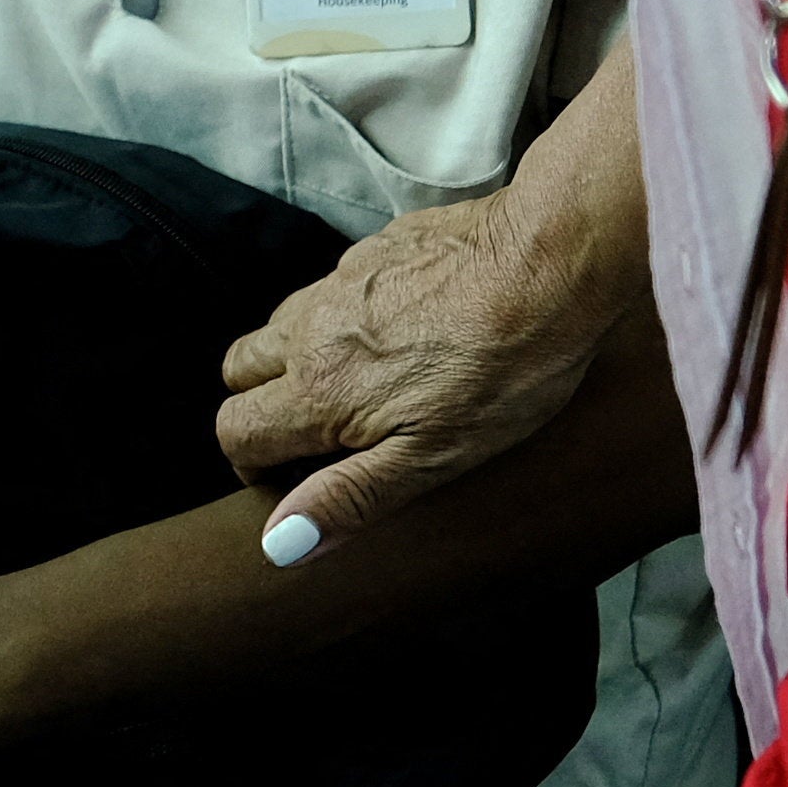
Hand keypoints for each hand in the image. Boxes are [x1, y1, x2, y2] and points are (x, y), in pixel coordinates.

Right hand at [216, 187, 611, 557]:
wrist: (551, 264)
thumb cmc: (505, 369)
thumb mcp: (435, 457)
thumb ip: (350, 496)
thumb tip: (280, 541)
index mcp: (320, 390)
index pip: (235, 430)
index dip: (252, 463)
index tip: (291, 476)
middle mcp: (312, 329)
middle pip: (238, 369)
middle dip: (259, 403)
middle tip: (316, 429)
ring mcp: (341, 278)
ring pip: (280, 321)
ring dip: (297, 355)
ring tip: (361, 379)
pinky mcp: (376, 245)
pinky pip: (332, 284)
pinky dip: (343, 313)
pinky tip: (402, 327)